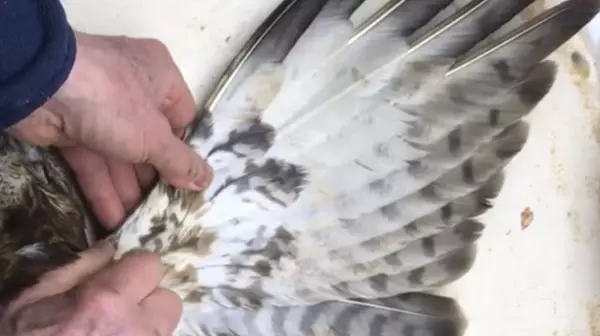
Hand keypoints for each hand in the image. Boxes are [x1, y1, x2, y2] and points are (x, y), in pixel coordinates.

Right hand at [0, 242, 181, 335]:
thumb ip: (75, 268)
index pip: (152, 265)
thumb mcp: (30, 299)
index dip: (135, 269)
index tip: (119, 277)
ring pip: (165, 327)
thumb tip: (108, 249)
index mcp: (106, 301)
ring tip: (115, 329)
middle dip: (149, 300)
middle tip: (121, 308)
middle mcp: (134, 328)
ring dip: (147, 324)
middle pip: (169, 300)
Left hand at [7, 31, 212, 228]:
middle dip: (154, 180)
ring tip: (140, 226)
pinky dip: (102, 188)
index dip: (184, 152)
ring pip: (121, 155)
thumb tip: (207, 181)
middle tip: (164, 213)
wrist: (38, 87)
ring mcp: (101, 108)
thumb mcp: (155, 136)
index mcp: (161, 77)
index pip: (182, 120)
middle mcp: (133, 90)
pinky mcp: (73, 127)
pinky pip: (95, 160)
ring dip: (128, 191)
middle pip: (150, 142)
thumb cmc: (114, 102)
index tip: (187, 184)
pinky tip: (112, 219)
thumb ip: (181, 163)